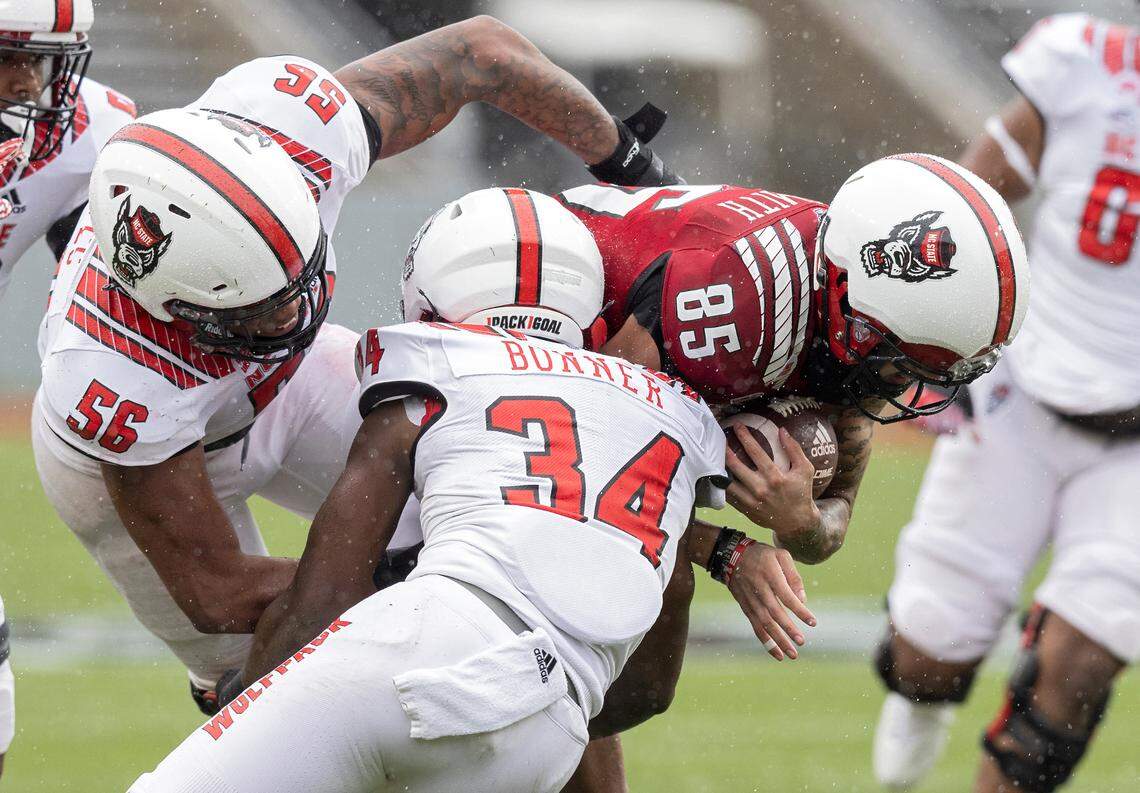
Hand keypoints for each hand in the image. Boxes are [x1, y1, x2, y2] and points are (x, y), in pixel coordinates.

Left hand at [725, 424, 819, 540]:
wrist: (797, 522)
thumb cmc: (801, 493)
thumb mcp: (805, 469)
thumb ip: (794, 449)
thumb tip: (782, 430)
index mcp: (775, 477)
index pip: (755, 452)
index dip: (744, 436)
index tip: (737, 426)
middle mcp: (761, 489)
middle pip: (736, 465)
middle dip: (726, 449)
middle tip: (721, 438)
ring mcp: (751, 501)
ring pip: (728, 482)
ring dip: (720, 467)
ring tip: (715, 455)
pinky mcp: (745, 510)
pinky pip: (728, 495)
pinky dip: (722, 484)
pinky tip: (718, 473)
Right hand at [725, 542, 815, 660]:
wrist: (732, 556)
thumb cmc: (762, 555)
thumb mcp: (781, 555)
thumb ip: (794, 576)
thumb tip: (803, 600)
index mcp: (770, 575)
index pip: (787, 597)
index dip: (800, 611)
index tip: (813, 622)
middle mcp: (759, 589)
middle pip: (774, 613)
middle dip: (788, 629)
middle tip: (801, 642)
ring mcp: (751, 600)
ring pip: (764, 623)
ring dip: (777, 640)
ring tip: (792, 654)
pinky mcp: (746, 607)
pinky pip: (755, 626)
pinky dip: (766, 641)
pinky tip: (777, 653)